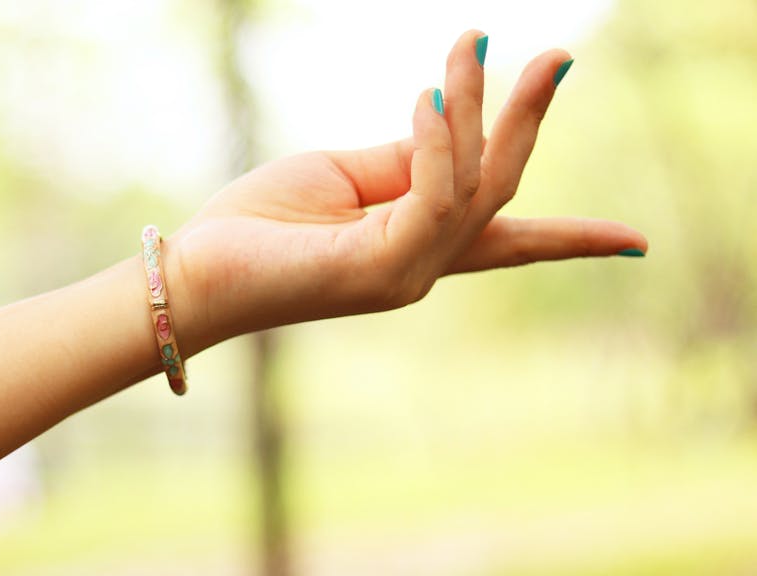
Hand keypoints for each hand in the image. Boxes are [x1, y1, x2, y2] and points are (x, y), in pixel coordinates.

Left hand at [166, 31, 647, 350]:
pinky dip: (439, 141)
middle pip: (500, 192)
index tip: (636, 244)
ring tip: (472, 44)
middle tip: (559, 54)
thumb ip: (406, 157)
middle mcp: (420, 268)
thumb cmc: (259, 223)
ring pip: (475, 185)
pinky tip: (430, 94)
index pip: (506, 241)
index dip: (572, 239)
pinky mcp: (380, 269)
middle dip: (529, 123)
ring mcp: (405, 275)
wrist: (196, 270)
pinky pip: (433, 195)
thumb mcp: (344, 175)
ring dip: (483, 108)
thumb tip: (455, 121)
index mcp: (414, 247)